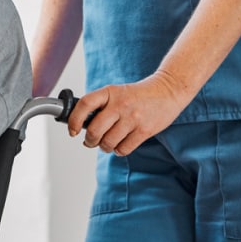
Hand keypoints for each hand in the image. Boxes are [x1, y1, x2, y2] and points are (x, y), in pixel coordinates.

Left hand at [67, 71, 191, 155]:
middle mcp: (120, 105)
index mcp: (109, 92)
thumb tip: (81, 125)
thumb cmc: (137, 95)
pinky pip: (124, 149)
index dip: (74, 120)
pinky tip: (119, 144)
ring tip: (106, 143)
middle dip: (89, 140)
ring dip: (104, 147)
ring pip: (108, 142)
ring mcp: (133, 118)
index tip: (72, 130)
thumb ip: (100, 105)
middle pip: (95, 130)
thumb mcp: (115, 92)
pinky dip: (118, 150)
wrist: (168, 91)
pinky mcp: (145, 131)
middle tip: (89, 141)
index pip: (84, 104)